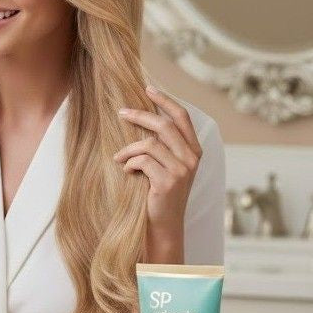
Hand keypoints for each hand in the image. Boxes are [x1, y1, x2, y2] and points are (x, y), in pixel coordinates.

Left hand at [114, 86, 201, 257]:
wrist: (162, 225)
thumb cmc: (158, 193)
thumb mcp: (166, 166)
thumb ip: (162, 145)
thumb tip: (142, 117)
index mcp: (194, 151)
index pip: (182, 117)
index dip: (166, 100)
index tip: (149, 88)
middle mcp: (192, 159)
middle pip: (164, 125)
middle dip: (140, 115)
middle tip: (121, 112)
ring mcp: (182, 171)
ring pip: (148, 144)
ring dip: (128, 149)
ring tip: (119, 158)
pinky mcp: (167, 182)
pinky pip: (141, 161)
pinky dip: (129, 164)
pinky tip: (126, 172)